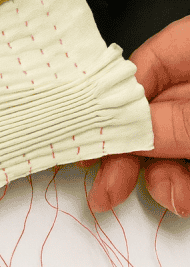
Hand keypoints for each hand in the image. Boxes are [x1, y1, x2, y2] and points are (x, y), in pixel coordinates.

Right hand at [84, 15, 189, 215]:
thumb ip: (169, 124)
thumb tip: (119, 135)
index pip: (140, 68)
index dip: (109, 106)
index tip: (86, 138)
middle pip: (150, 116)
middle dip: (130, 157)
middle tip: (107, 189)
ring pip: (171, 148)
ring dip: (163, 180)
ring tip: (175, 196)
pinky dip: (186, 186)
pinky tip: (186, 198)